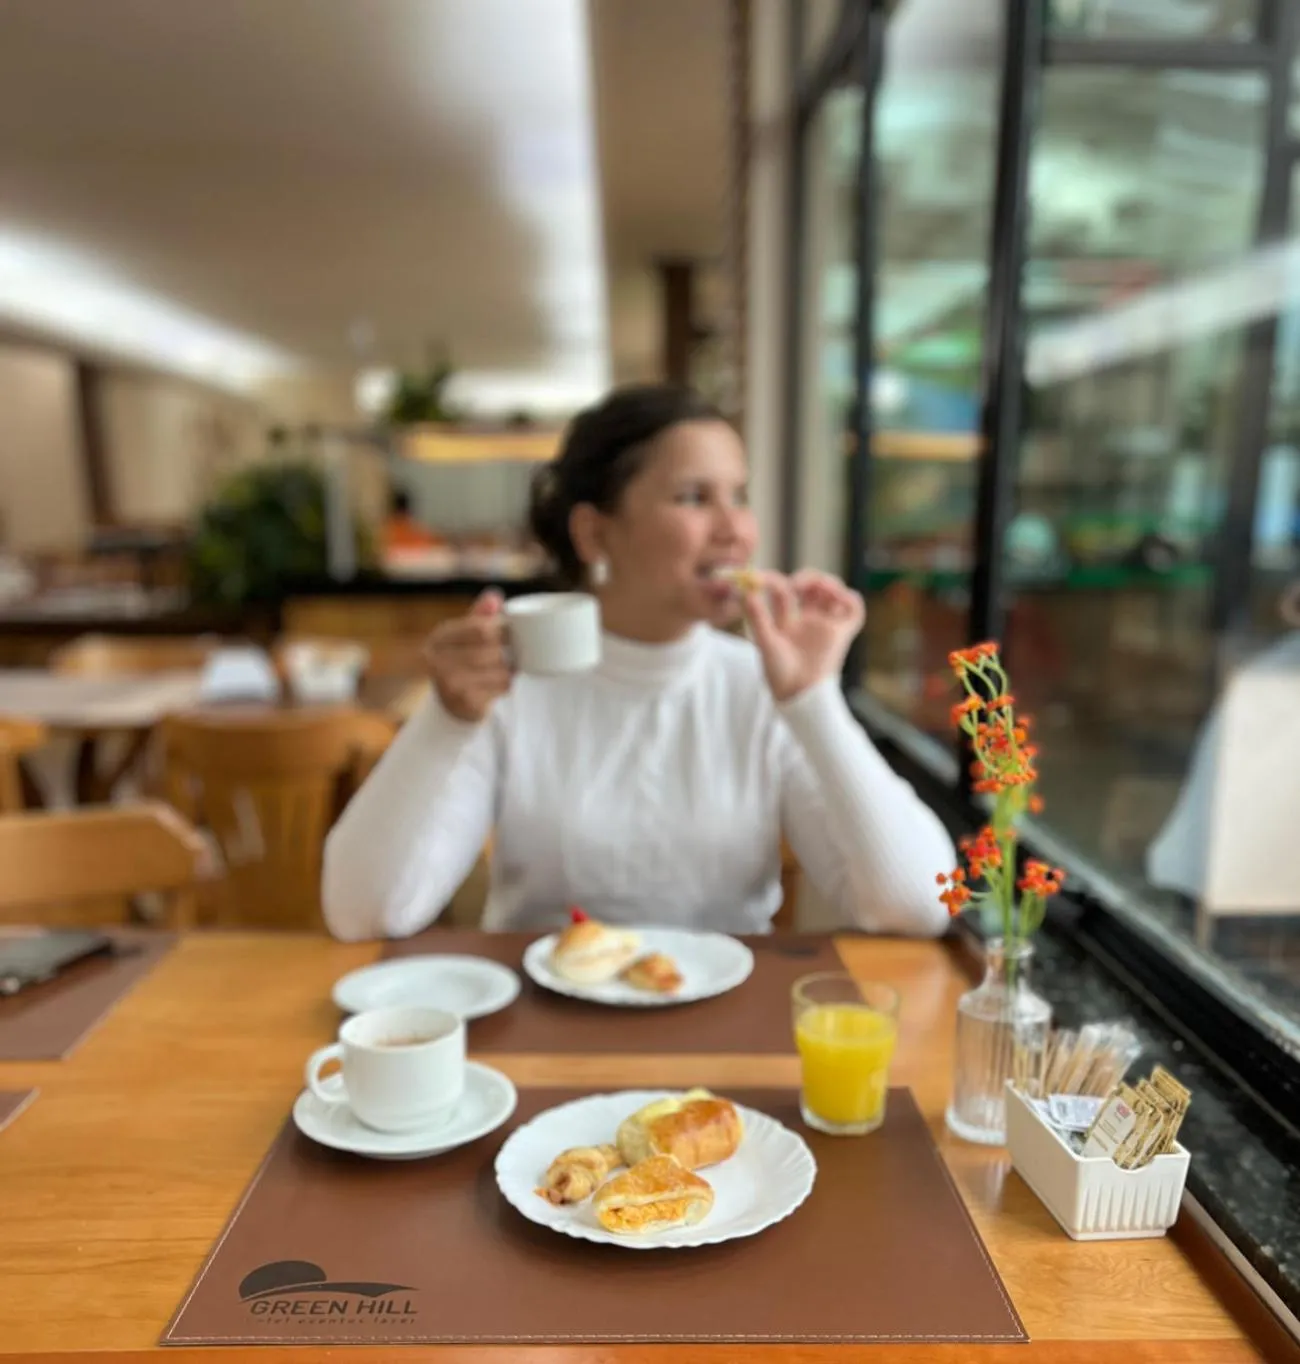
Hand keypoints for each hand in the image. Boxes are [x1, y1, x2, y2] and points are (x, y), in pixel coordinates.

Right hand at [425, 589, 512, 722]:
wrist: (451, 704)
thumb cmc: (461, 661)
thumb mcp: (464, 635)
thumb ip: (479, 615)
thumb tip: (494, 596)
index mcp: (439, 638)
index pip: (480, 628)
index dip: (502, 629)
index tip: (511, 632)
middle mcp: (438, 661)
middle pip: (492, 649)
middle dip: (508, 650)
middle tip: (515, 651)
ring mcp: (450, 684)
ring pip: (500, 669)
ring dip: (510, 668)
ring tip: (508, 666)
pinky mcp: (465, 702)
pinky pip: (501, 687)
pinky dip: (507, 684)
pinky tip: (502, 682)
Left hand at [742, 569, 864, 702]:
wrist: (799, 693)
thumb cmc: (778, 672)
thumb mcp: (765, 642)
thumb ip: (757, 618)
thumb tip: (746, 593)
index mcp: (786, 621)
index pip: (784, 591)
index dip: (774, 581)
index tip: (763, 578)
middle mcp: (807, 620)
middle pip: (812, 587)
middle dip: (808, 577)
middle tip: (797, 583)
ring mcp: (824, 625)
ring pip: (832, 594)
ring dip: (829, 583)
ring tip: (819, 586)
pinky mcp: (841, 633)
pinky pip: (854, 611)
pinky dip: (851, 599)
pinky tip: (839, 597)